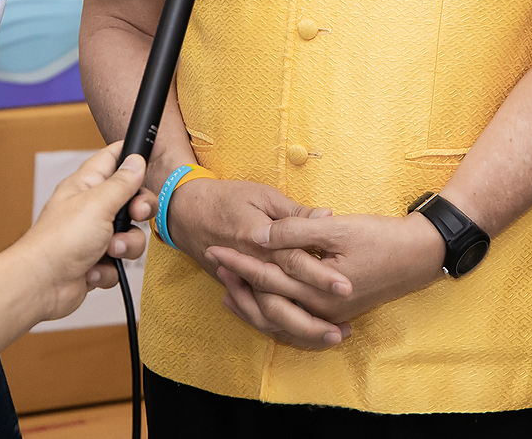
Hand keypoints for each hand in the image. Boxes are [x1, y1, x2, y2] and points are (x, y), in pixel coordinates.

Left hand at [13, 143, 151, 322]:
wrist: (42, 285)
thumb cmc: (58, 241)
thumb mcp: (98, 204)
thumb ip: (122, 183)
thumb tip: (136, 161)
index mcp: (86, 185)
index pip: (113, 158)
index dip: (133, 153)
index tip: (153, 151)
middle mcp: (91, 208)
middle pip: (130, 199)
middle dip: (139, 210)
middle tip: (135, 214)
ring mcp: (93, 236)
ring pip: (129, 234)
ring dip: (125, 245)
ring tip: (109, 249)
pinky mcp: (96, 261)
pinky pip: (118, 261)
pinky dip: (109, 267)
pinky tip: (92, 268)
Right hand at [166, 179, 350, 349]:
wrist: (185, 212)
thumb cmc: (227, 197)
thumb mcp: (262, 195)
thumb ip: (294, 212)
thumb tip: (328, 216)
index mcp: (257, 243)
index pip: (294, 264)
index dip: (320, 277)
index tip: (346, 287)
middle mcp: (250, 269)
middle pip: (282, 304)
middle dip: (313, 322)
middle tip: (344, 332)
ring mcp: (243, 284)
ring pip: (271, 317)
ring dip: (301, 331)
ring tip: (332, 337)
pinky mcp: (240, 290)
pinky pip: (260, 316)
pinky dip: (282, 327)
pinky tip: (306, 333)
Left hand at [209, 210, 442, 339]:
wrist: (419, 256)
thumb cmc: (380, 238)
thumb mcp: (337, 228)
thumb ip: (295, 231)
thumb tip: (258, 235)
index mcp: (317, 291)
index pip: (267, 277)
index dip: (239, 262)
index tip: (216, 248)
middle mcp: (320, 310)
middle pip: (267, 302)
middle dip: (239, 281)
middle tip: (214, 262)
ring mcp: (328, 314)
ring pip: (279, 317)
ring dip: (252, 301)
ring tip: (227, 286)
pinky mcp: (335, 311)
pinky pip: (295, 319)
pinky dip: (273, 310)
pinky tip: (262, 300)